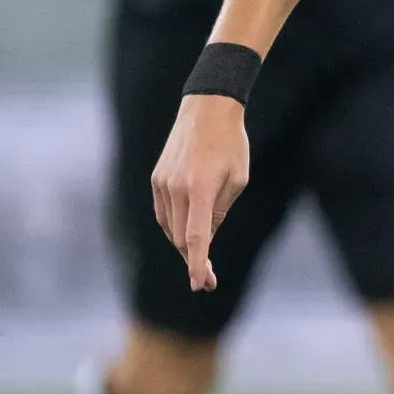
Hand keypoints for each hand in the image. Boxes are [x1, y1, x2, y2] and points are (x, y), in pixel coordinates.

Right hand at [150, 94, 250, 289]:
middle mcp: (175, 188)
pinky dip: (173, 227)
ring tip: (201, 258)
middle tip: (210, 280)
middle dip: (194, 260)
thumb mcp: (237, 179)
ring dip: (183, 245)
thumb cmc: (231, 144)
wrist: (206, 109)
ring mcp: (162, 183)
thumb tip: (204, 236)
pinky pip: (163, 213)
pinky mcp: (156, 179)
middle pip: (180, 238)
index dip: (198, 264)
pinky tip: (186, 234)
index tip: (200, 284)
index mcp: (199, 189)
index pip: (195, 237)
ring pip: (169, 228)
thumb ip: (219, 211)